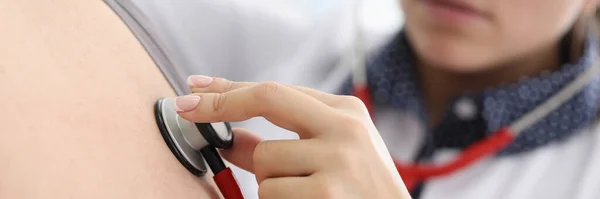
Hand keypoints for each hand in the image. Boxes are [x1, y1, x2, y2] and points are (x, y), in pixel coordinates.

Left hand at [175, 75, 410, 198]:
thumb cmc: (360, 189)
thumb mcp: (329, 155)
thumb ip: (283, 143)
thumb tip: (231, 140)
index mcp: (346, 112)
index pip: (276, 90)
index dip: (230, 88)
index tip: (196, 88)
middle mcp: (345, 128)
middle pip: (266, 97)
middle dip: (221, 103)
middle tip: (188, 110)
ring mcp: (337, 160)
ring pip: (263, 160)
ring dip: (267, 181)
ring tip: (303, 192)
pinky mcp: (326, 193)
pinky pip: (270, 193)